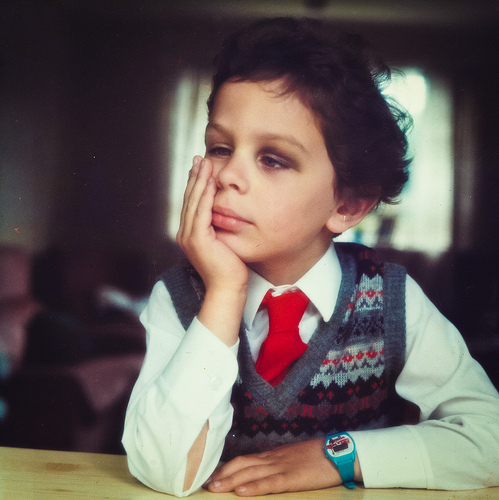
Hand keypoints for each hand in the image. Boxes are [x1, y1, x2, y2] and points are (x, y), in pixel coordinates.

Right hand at [177, 156, 247, 344]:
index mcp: (190, 234)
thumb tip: (225, 213)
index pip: (192, 203)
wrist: (228, 288)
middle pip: (189, 198)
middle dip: (195, 176)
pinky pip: (201, 211)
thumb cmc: (229, 268)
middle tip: (200, 158)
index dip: (196, 184)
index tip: (202, 167)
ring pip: (193, 202)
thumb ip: (219, 227)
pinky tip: (209, 181)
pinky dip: (204, 195)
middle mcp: (185, 233)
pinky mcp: (198, 239)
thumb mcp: (223, 242)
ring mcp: (189, 236)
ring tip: (205, 163)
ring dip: (199, 180)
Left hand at [206, 438, 354, 495]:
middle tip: (205, 484)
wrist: (336, 451)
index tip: (212, 475)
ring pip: (250, 473)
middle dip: (222, 475)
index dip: (226, 467)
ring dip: (230, 481)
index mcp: (272, 455)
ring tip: (214, 488)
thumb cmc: (316, 456)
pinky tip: (241, 492)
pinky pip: (269, 483)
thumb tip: (261, 470)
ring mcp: (281, 467)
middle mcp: (272, 459)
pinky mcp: (291, 478)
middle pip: (241, 465)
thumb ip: (276, 463)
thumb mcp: (292, 457)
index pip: (244, 459)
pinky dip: (253, 488)